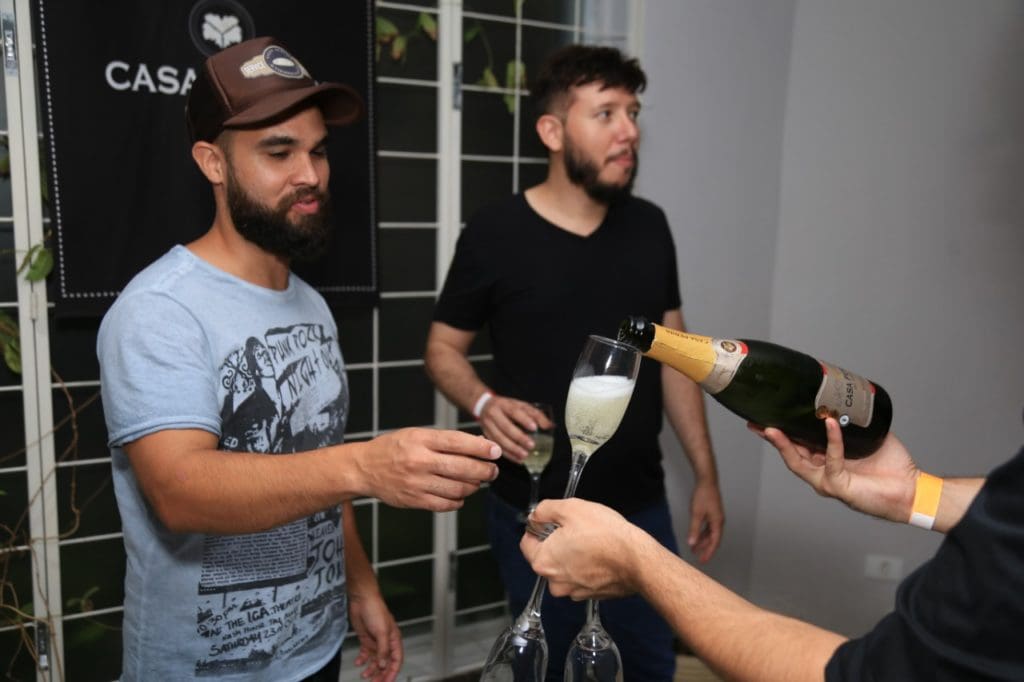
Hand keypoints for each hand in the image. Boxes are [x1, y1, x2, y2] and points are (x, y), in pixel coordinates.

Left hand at [349, 590, 401, 681]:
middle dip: (380, 674)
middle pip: (385, 663)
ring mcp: (375, 641)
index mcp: (394, 640)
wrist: (362, 600)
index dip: (392, 672)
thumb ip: (383, 650)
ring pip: (375, 661)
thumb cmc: (376, 610)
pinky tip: (358, 663)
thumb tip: (383, 665)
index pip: (396, 660)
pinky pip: (365, 654)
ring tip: (364, 675)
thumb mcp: (382, 632)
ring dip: (370, 669)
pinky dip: (362, 660)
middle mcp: (385, 642)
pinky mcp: (366, 639)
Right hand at [357, 428, 499, 510]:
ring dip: (473, 487)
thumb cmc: (394, 448)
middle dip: (484, 471)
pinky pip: (446, 504)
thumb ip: (445, 440)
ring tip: (477, 482)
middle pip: (462, 468)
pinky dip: (458, 500)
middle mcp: (419, 461)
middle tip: (493, 471)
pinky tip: (460, 495)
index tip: (496, 451)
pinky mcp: (414, 501)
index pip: (458, 442)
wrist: (364, 468)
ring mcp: (416, 483)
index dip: (482, 448)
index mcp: (421, 440)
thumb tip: (479, 446)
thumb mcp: (416, 434)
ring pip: (458, 489)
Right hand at [478, 396, 552, 462]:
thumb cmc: (507, 407)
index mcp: (504, 404)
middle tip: (531, 445)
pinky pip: (496, 447)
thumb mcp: (521, 406)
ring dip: (513, 449)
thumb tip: (549, 426)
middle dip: (519, 437)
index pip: (514, 411)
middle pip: (505, 427)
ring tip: (525, 455)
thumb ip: (536, 415)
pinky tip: (518, 459)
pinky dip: (508, 455)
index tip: (534, 428)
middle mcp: (494, 414)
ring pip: (499, 439)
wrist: (484, 406)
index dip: (524, 419)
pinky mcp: (486, 436)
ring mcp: (487, 426)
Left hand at [520, 498, 647, 599]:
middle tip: (576, 529)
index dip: (537, 528)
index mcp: (543, 562)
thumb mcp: (570, 508)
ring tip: (592, 542)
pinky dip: (587, 568)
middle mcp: (555, 582)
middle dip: (557, 543)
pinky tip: (601, 555)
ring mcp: (574, 592)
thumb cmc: (605, 535)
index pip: (527, 543)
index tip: (550, 522)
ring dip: (573, 556)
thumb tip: (536, 515)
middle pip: (547, 557)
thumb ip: (546, 510)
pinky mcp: (592, 595)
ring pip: (565, 568)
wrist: (636, 560)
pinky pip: (582, 578)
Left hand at [687, 480, 724, 562]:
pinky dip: (703, 533)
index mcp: (718, 523)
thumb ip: (694, 529)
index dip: (709, 552)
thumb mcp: (697, 514)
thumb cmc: (703, 496)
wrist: (707, 481)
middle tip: (698, 557)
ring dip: (703, 541)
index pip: (714, 542)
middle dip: (705, 548)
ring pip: (710, 533)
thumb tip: (692, 543)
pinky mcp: (712, 513)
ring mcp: (716, 517)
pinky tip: (696, 535)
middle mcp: (719, 521)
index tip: (703, 560)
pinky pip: (708, 527)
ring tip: (695, 548)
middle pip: (713, 539)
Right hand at [749, 418, 917, 522]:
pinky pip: (831, 460)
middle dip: (772, 439)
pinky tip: (829, 424)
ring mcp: (828, 481)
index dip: (781, 432)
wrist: (910, 489)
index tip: (766, 415)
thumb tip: (847, 399)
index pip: (798, 444)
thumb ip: (855, 422)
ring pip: (798, 463)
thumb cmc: (891, 467)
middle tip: (756, 423)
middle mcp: (822, 472)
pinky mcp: (839, 486)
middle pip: (790, 454)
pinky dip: (831, 441)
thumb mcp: (868, 437)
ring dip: (784, 445)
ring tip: (774, 429)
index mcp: (826, 460)